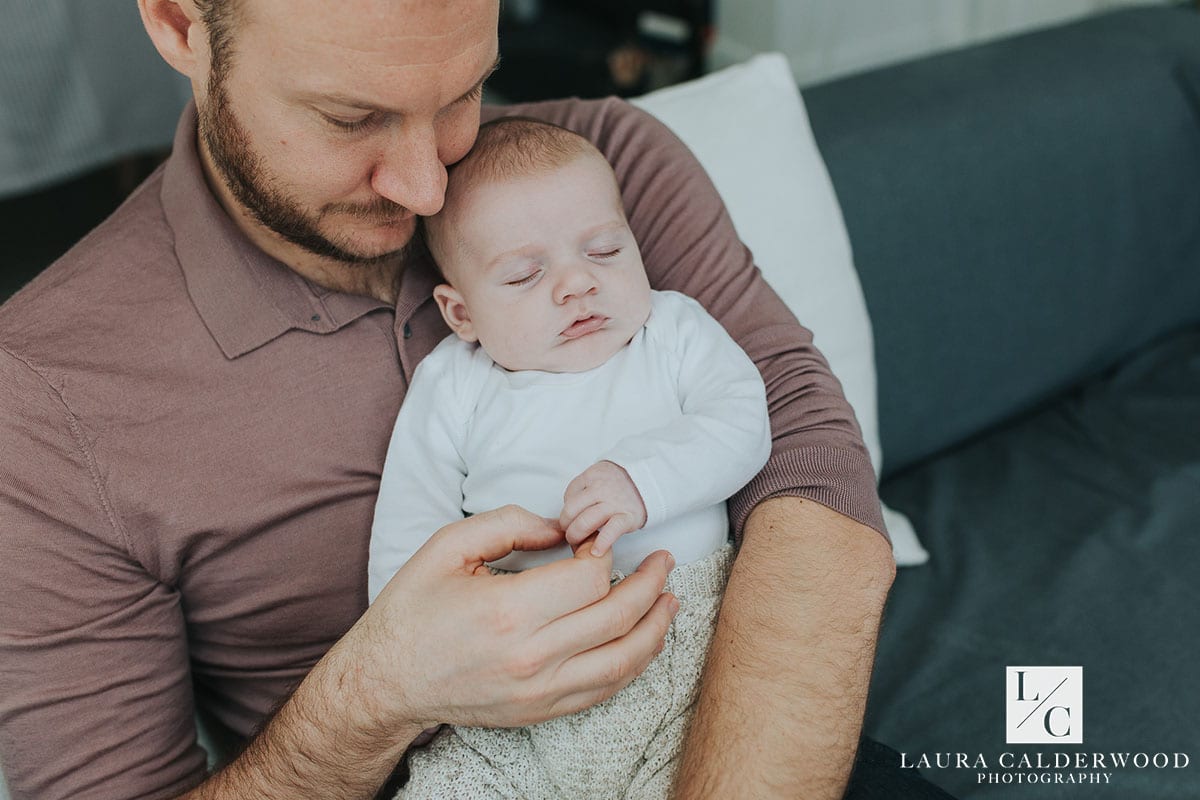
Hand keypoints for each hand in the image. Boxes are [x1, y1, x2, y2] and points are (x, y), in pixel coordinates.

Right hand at [350, 505, 676, 734]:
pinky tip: (643, 639)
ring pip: (623, 661)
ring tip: (670, 600)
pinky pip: (603, 690)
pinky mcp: (540, 712)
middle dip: (651, 584)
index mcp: (509, 611)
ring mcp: (539, 691)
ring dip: (656, 628)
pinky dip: (633, 663)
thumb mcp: (448, 546)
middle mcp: (531, 657)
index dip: (606, 553)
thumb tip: (562, 527)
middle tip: (664, 561)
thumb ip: (509, 524)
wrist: (386, 681)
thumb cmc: (414, 608)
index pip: (590, 578)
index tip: (601, 540)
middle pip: (617, 618)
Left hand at [559, 461, 648, 555]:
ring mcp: (615, 502)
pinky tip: (596, 551)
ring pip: (586, 521)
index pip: (569, 496)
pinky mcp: (628, 517)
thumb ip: (583, 491)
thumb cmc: (619, 486)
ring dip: (577, 536)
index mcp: (592, 475)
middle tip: (570, 534)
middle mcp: (602, 487)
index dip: (567, 512)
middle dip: (566, 526)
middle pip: (571, 510)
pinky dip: (602, 542)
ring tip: (577, 543)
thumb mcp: (598, 478)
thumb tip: (568, 516)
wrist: (650, 483)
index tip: (570, 521)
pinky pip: (611, 530)